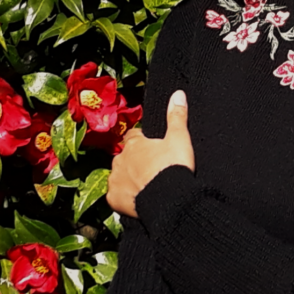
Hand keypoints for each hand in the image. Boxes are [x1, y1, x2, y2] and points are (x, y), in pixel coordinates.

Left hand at [106, 89, 194, 217]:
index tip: (149, 145)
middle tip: (150, 168)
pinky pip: (115, 196)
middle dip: (134, 160)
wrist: (169, 201)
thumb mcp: (180, 138)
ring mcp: (115, 180)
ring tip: (144, 184)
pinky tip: (135, 198)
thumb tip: (178, 93)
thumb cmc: (173, 168)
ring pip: (118, 175)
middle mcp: (120, 159)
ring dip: (127, 177)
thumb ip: (177, 115)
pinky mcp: (114, 199)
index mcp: (135, 143)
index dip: (141, 140)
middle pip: (124, 156)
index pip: (134, 135)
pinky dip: (123, 196)